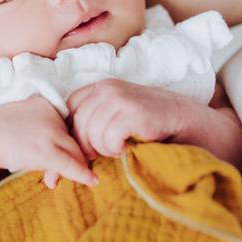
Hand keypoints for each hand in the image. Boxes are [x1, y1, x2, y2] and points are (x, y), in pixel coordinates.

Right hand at [0, 96, 97, 188]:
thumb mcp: (23, 117)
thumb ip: (42, 124)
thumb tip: (55, 142)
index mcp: (47, 104)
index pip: (67, 124)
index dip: (65, 140)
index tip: (63, 151)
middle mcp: (53, 115)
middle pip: (73, 138)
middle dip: (70, 155)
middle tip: (62, 169)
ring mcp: (51, 133)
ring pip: (75, 152)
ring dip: (73, 167)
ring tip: (63, 179)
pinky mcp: (47, 152)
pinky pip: (72, 165)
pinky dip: (84, 174)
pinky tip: (93, 181)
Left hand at [67, 78, 185, 159]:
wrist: (180, 118)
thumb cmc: (142, 122)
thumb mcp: (112, 114)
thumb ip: (90, 120)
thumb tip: (61, 149)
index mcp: (98, 87)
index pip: (69, 108)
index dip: (71, 131)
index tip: (83, 147)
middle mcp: (106, 88)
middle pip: (78, 123)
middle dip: (85, 145)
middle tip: (100, 154)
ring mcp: (120, 98)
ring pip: (93, 132)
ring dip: (104, 149)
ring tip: (117, 149)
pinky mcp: (133, 112)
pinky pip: (110, 137)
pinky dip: (115, 149)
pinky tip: (127, 147)